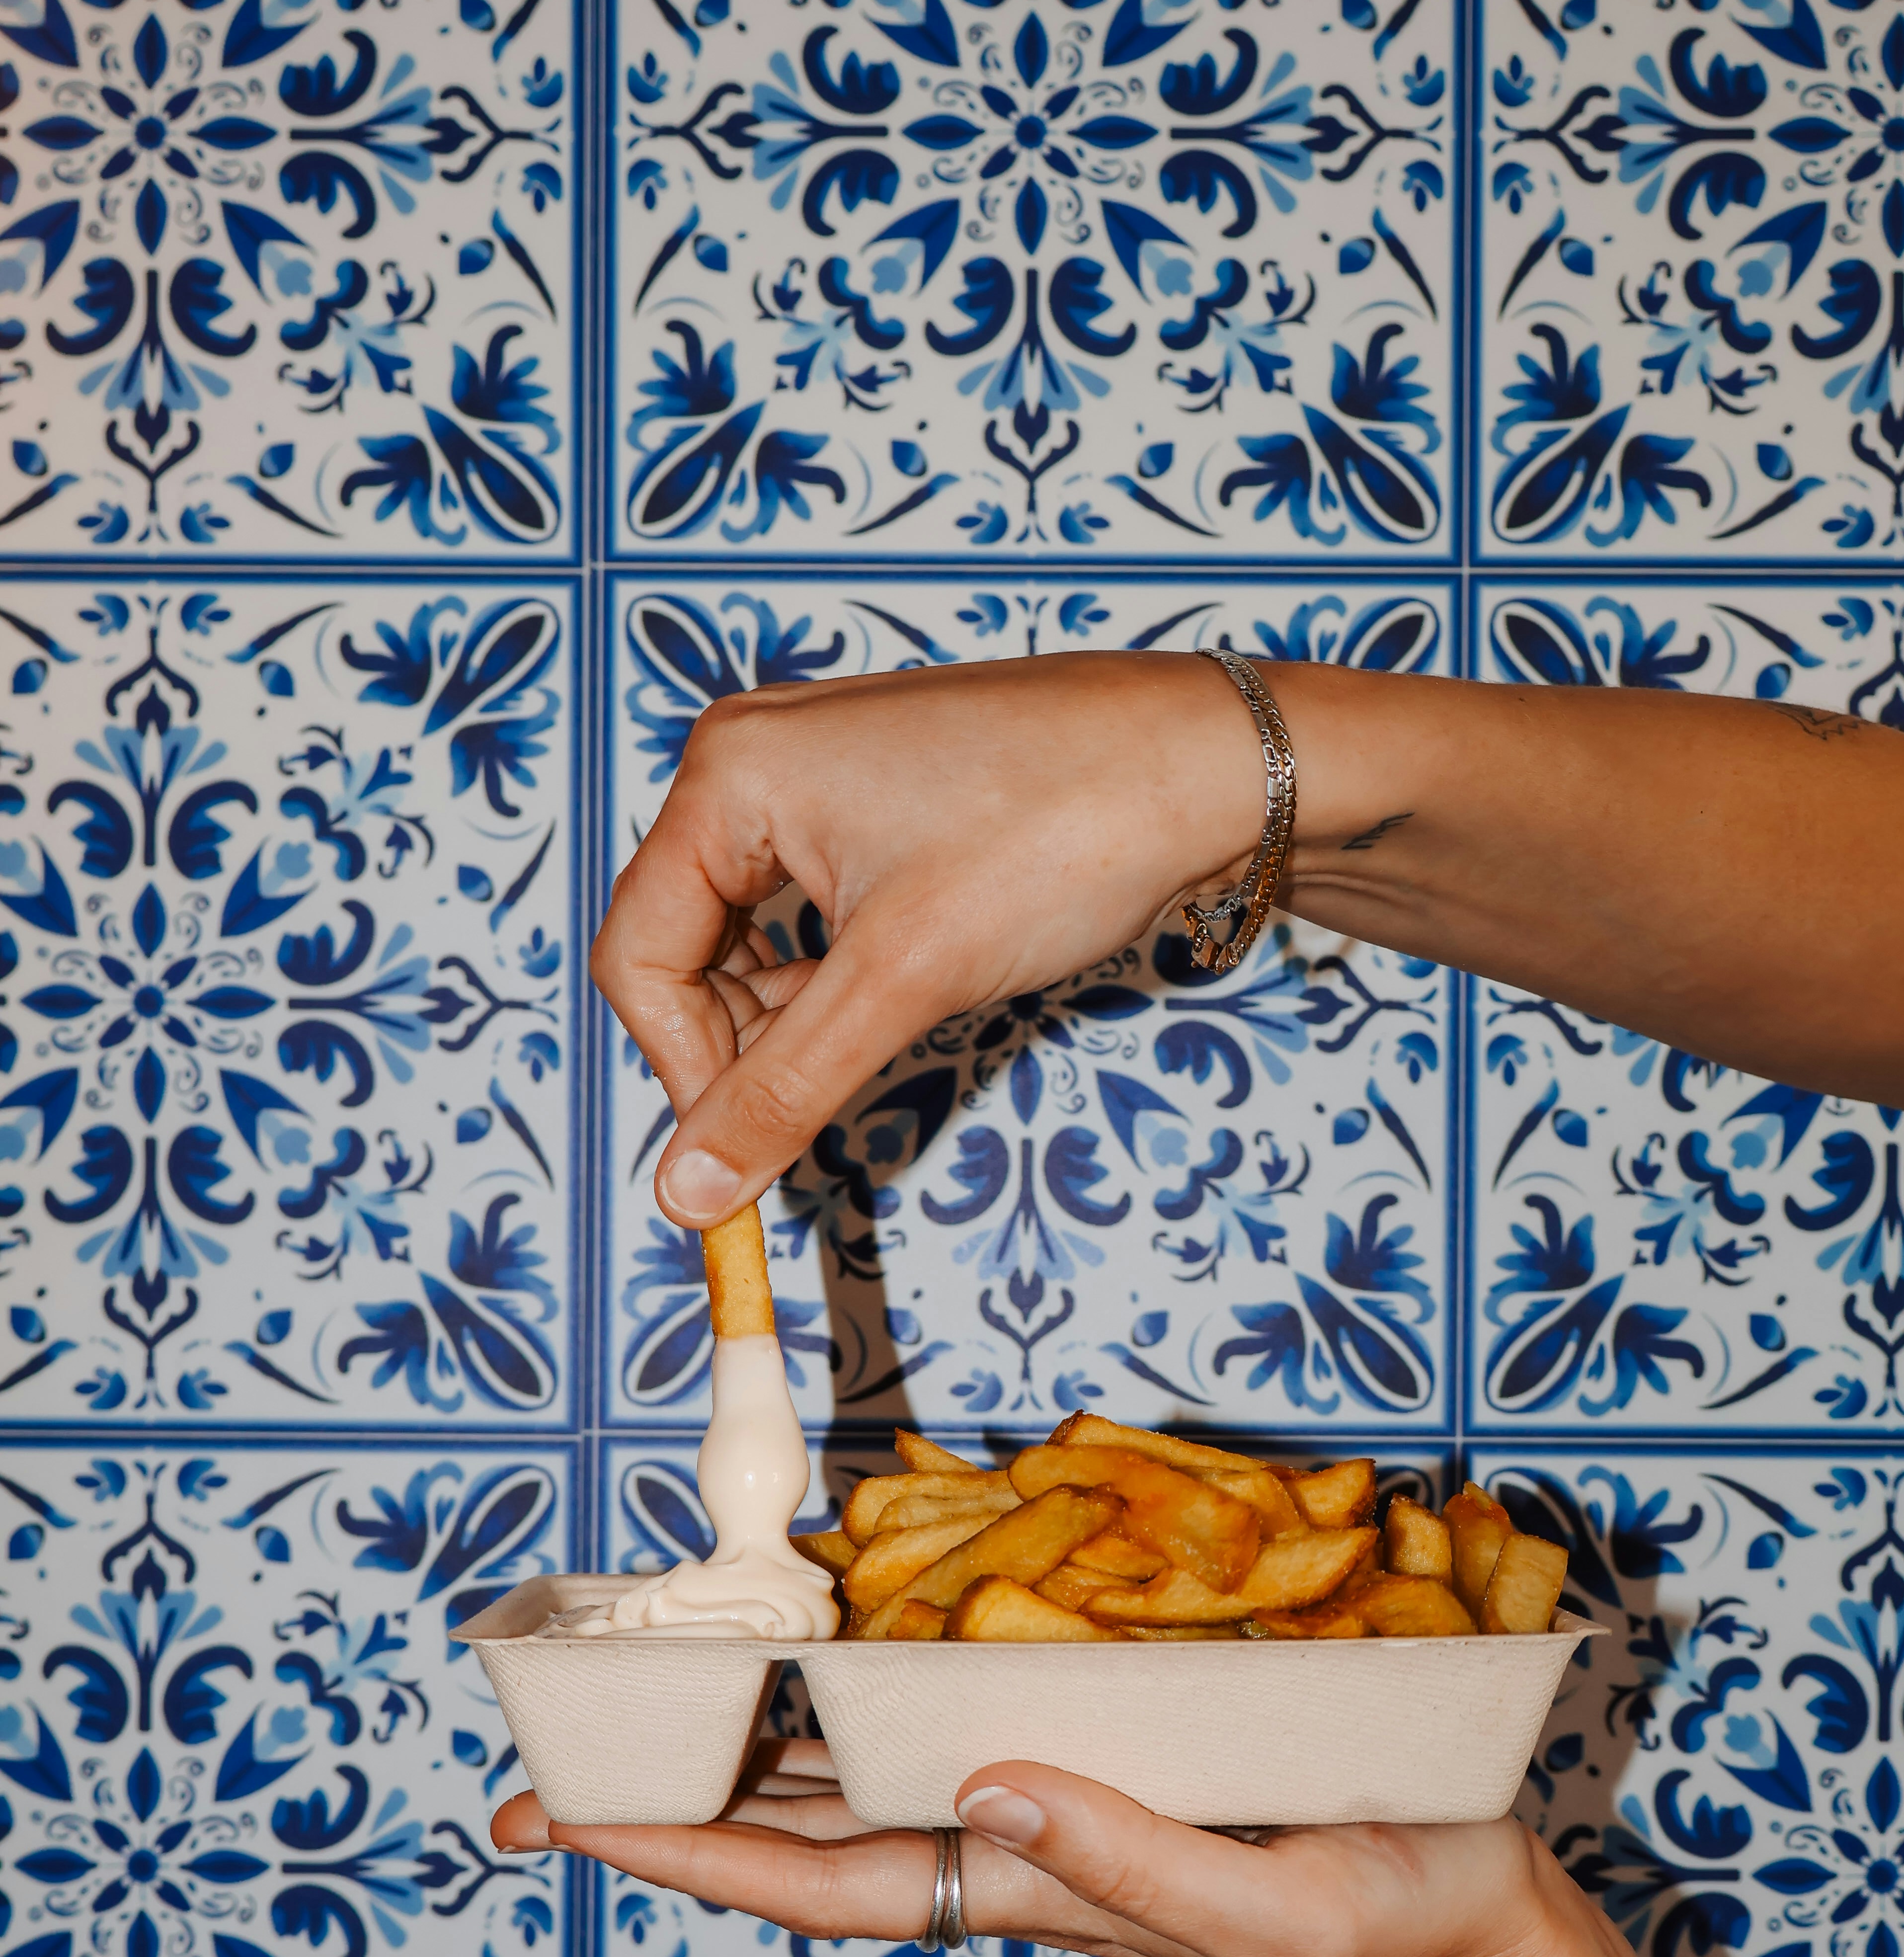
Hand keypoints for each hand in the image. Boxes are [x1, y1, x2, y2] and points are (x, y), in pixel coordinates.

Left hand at [491, 1743, 1650, 1956]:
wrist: (1467, 1927)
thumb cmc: (1379, 1920)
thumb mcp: (1261, 1905)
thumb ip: (1124, 1857)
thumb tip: (982, 1787)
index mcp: (1025, 1891)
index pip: (811, 1882)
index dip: (679, 1850)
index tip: (560, 1820)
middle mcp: (1007, 1843)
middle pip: (800, 1828)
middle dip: (668, 1796)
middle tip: (537, 1755)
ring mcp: (1044, 1799)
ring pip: (852, 1773)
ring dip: (741, 1742)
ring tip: (630, 1697)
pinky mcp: (1098, 1749)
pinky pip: (939, 1720)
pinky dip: (856, 1691)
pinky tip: (815, 1646)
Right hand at [590, 653, 1266, 1223]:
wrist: (1211, 767)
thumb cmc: (1062, 833)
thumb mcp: (904, 980)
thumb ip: (781, 1089)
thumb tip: (687, 1195)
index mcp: (728, 775)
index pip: (640, 957)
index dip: (681, 1073)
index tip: (735, 1160)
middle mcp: (752, 761)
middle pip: (685, 948)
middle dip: (738, 1047)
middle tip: (803, 1121)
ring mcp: (815, 778)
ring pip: (751, 940)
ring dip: (790, 1021)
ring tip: (875, 1048)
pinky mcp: (875, 805)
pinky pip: (809, 915)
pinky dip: (833, 982)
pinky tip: (887, 1010)